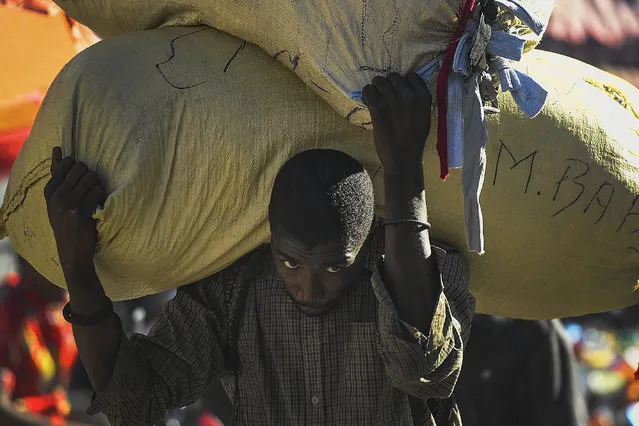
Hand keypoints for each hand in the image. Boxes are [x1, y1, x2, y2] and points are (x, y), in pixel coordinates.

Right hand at [44, 147, 105, 271]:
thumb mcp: (57, 201)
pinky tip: (98, 206)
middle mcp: (56, 195)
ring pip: (91, 178)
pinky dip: (102, 196)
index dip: (77, 168)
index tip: (81, 179)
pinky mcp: (80, 210)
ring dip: (97, 186)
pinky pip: (97, 191)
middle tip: (90, 190)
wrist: (72, 252)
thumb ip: (59, 177)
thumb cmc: (68, 223)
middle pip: (80, 168)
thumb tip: (58, 149)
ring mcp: (67, 202)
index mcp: (49, 191)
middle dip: (90, 175)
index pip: (64, 165)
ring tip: (94, 198)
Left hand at [362, 73, 431, 174]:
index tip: (399, 92)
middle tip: (385, 98)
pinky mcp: (378, 106)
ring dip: (376, 89)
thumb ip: (417, 101)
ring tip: (376, 100)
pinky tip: (369, 103)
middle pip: (393, 77)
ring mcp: (392, 99)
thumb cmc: (414, 141)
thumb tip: (405, 90)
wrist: (403, 158)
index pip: (411, 76)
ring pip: (379, 81)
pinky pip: (368, 90)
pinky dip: (367, 95)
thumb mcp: (424, 117)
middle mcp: (408, 94)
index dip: (403, 83)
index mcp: (423, 97)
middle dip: (388, 85)